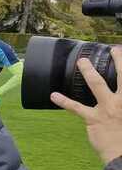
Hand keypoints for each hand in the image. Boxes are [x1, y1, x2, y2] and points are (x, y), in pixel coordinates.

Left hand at [51, 47, 121, 163]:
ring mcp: (108, 109)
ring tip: (82, 62)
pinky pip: (76, 108)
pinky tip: (53, 96)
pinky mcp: (93, 119)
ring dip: (89, 72)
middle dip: (119, 60)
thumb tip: (118, 98)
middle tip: (115, 50)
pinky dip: (64, 101)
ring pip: (97, 85)